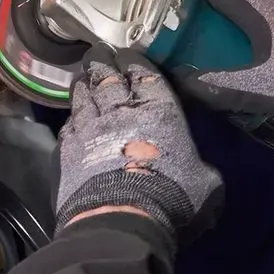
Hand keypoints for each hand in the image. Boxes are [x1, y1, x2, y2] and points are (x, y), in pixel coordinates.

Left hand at [56, 46, 221, 238]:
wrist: (120, 220)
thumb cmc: (171, 200)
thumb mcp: (206, 186)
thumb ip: (202, 169)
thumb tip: (202, 170)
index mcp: (160, 112)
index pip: (146, 76)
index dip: (136, 63)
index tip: (129, 56)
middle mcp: (121, 112)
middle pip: (108, 77)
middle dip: (104, 62)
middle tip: (99, 54)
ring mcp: (90, 128)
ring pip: (84, 95)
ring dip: (84, 84)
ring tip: (84, 76)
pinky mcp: (67, 149)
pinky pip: (68, 124)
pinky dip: (71, 116)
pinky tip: (72, 115)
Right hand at [176, 0, 273, 160]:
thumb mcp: (259, 92)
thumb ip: (215, 84)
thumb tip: (181, 79)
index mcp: (260, 5)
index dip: (183, 0)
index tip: (170, 21)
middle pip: (230, 2)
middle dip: (211, 25)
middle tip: (198, 52)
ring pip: (255, 15)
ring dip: (239, 35)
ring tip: (232, 64)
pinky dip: (264, 40)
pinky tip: (268, 66)